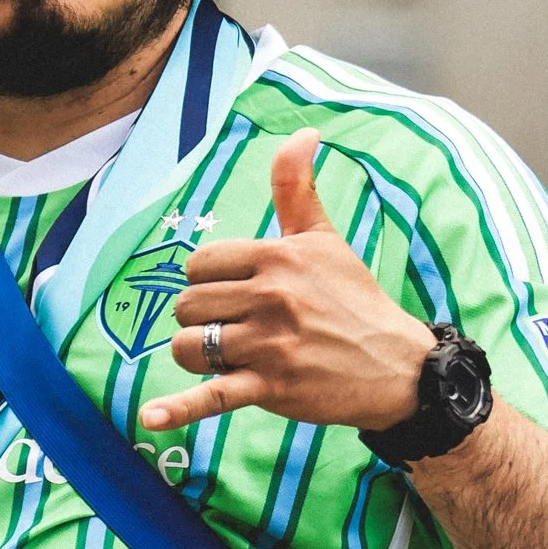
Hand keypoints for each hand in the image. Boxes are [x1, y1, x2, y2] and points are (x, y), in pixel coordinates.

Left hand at [140, 130, 435, 432]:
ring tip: (228, 356)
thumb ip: (298, 187)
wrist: (396, 367)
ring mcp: (269, 344)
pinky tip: (150, 417)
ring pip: (190, 346)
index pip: (200, 264)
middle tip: (237, 327)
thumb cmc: (355, 300)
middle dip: (201, 318)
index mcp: (278, 257)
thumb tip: (302, 131)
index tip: (234, 293)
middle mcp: (271, 297)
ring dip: (197, 354)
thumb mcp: (326, 239)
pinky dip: (177, 409)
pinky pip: (211, 395)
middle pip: (188, 305)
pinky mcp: (270, 386)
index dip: (207, 281)